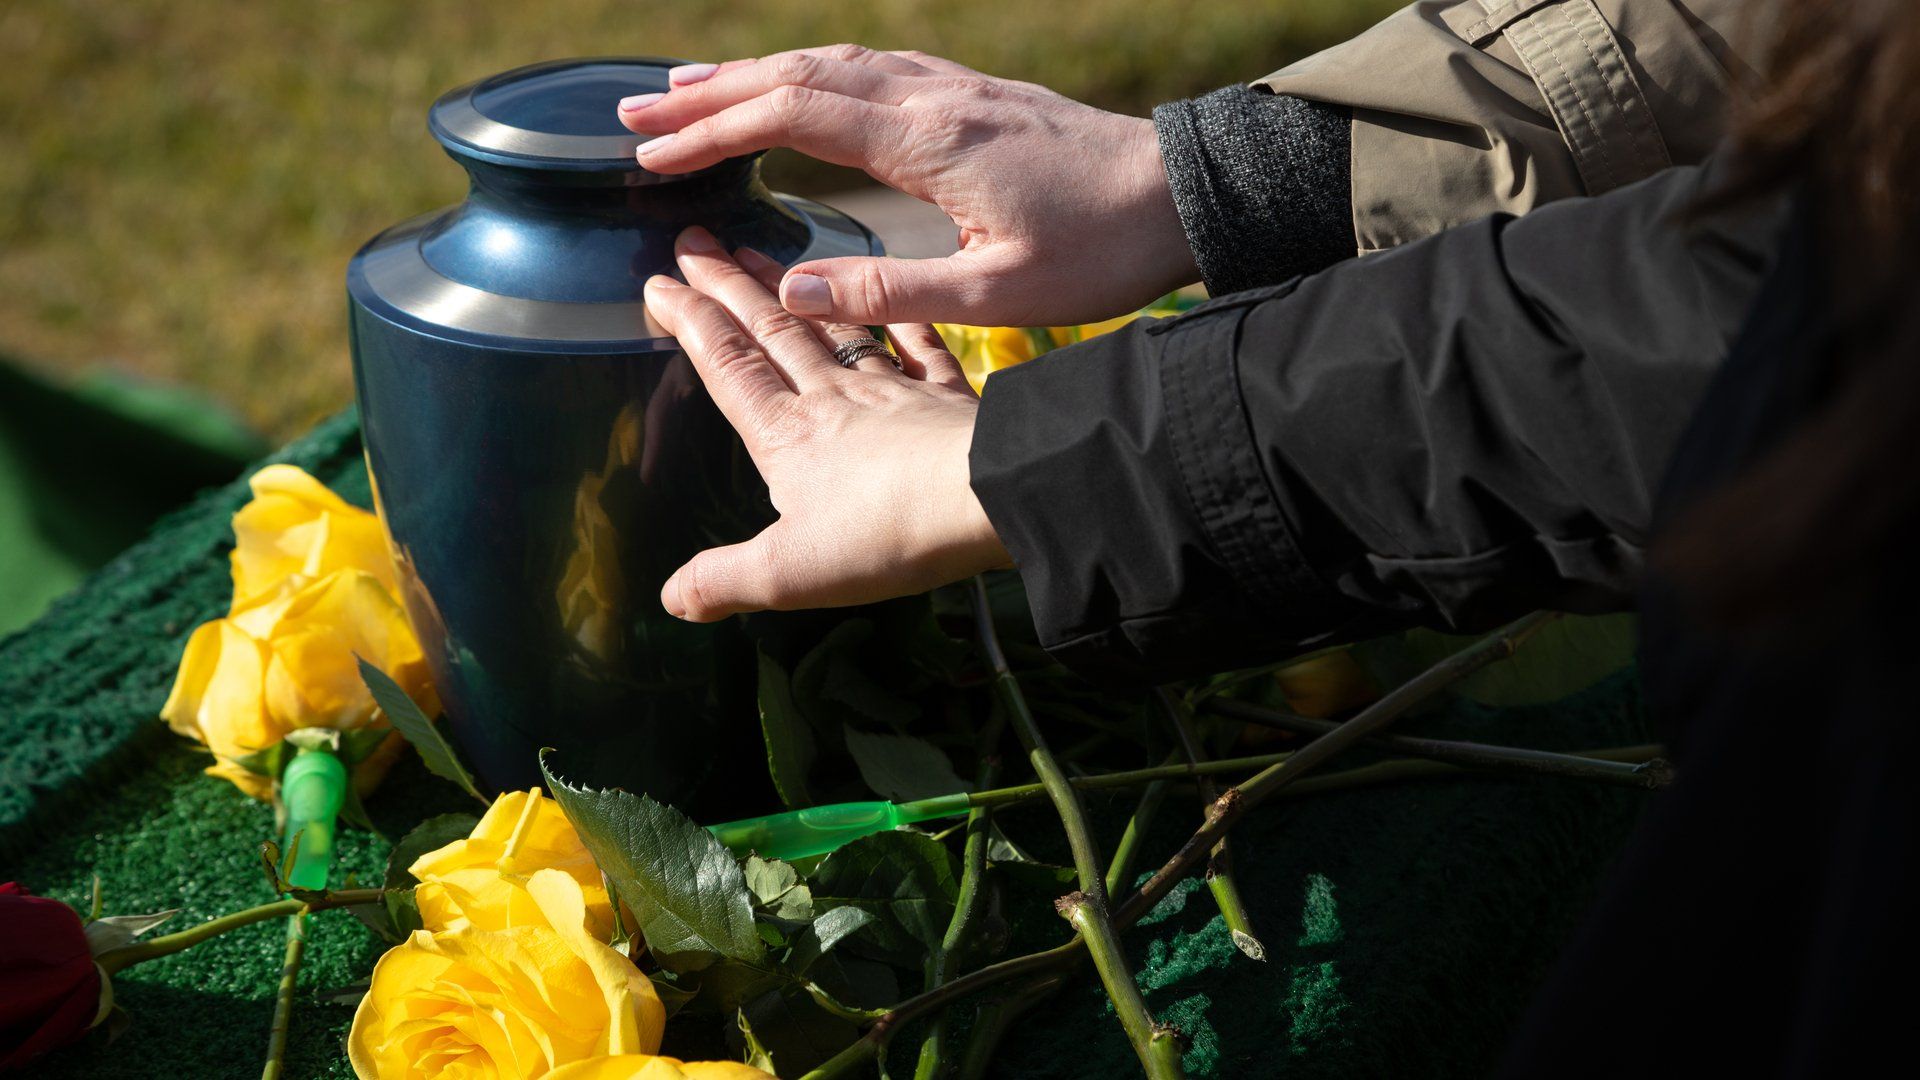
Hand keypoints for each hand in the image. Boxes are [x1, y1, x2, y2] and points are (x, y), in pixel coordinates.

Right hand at [619, 46, 1197, 326]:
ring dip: (756, 73)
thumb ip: (891, 291)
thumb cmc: (1100, 250)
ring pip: (834, 62)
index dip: (715, 131)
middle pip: (799, 74)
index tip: (652, 152)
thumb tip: (791, 292)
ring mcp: (954, 87)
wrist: (1184, 195)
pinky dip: (812, 72)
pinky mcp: (975, 95)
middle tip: (634, 111)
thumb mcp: (997, 293)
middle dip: (711, 92)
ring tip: (689, 90)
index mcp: (928, 141)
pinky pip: (872, 68)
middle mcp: (932, 97)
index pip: (794, 115)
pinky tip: (797, 87)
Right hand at [643, 226, 1010, 620]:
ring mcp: (893, 390)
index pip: (726, 365)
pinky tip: (888, 301)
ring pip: (831, 328)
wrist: (987, 497)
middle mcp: (833, 398)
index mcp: (786, 435)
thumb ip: (725, 580)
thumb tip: (672, 599)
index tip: (658, 282)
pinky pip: (919, 345)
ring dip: (792, 289)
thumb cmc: (887, 533)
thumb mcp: (789, 573)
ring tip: (760, 255)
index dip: (688, 322)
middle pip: (770, 331)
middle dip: (727, 285)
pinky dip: (899, 319)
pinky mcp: (948, 396)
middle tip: (696, 242)